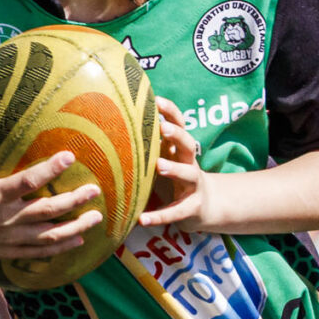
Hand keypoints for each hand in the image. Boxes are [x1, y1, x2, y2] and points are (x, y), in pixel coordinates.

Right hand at [0, 105, 104, 258]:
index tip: (70, 157)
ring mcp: (9, 238)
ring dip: (75, 227)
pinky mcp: (9, 251)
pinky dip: (60, 247)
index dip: (50, 169)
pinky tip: (78, 240)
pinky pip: (40, 251)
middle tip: (95, 190)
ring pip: (49, 235)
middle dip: (74, 200)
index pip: (28, 182)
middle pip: (47, 210)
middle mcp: (5, 218)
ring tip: (96, 218)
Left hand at [138, 97, 215, 228]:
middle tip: (163, 128)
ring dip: (175, 168)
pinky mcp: (192, 208)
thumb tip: (113, 124)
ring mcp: (193, 185)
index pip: (180, 124)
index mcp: (180, 149)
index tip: (157, 99)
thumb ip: (149, 145)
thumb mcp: (166, 158)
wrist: (205, 206)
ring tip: (159, 166)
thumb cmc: (176, 178)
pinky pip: (176, 212)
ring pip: (188, 173)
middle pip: (188, 144)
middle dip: (177, 135)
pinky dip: (160, 216)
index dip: (171, 112)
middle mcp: (190, 163)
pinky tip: (143, 219)